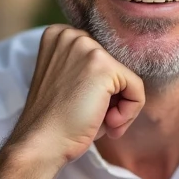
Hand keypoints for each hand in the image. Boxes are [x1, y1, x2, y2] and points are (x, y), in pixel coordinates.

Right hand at [0, 26, 144, 178]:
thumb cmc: (57, 122)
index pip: (103, 58)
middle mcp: (71, 35)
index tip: (86, 107)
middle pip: (116, 66)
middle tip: (95, 118)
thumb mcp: (70, 83)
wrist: (41, 143)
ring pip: (128, 78)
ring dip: (121, 107)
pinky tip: (108, 124)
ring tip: (101, 122)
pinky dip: (130, 113)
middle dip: (112, 97)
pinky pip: (137, 89)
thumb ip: (92, 71)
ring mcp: (86, 48)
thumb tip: (127, 77)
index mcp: (59, 36)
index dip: (102, 89)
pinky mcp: (103, 66)